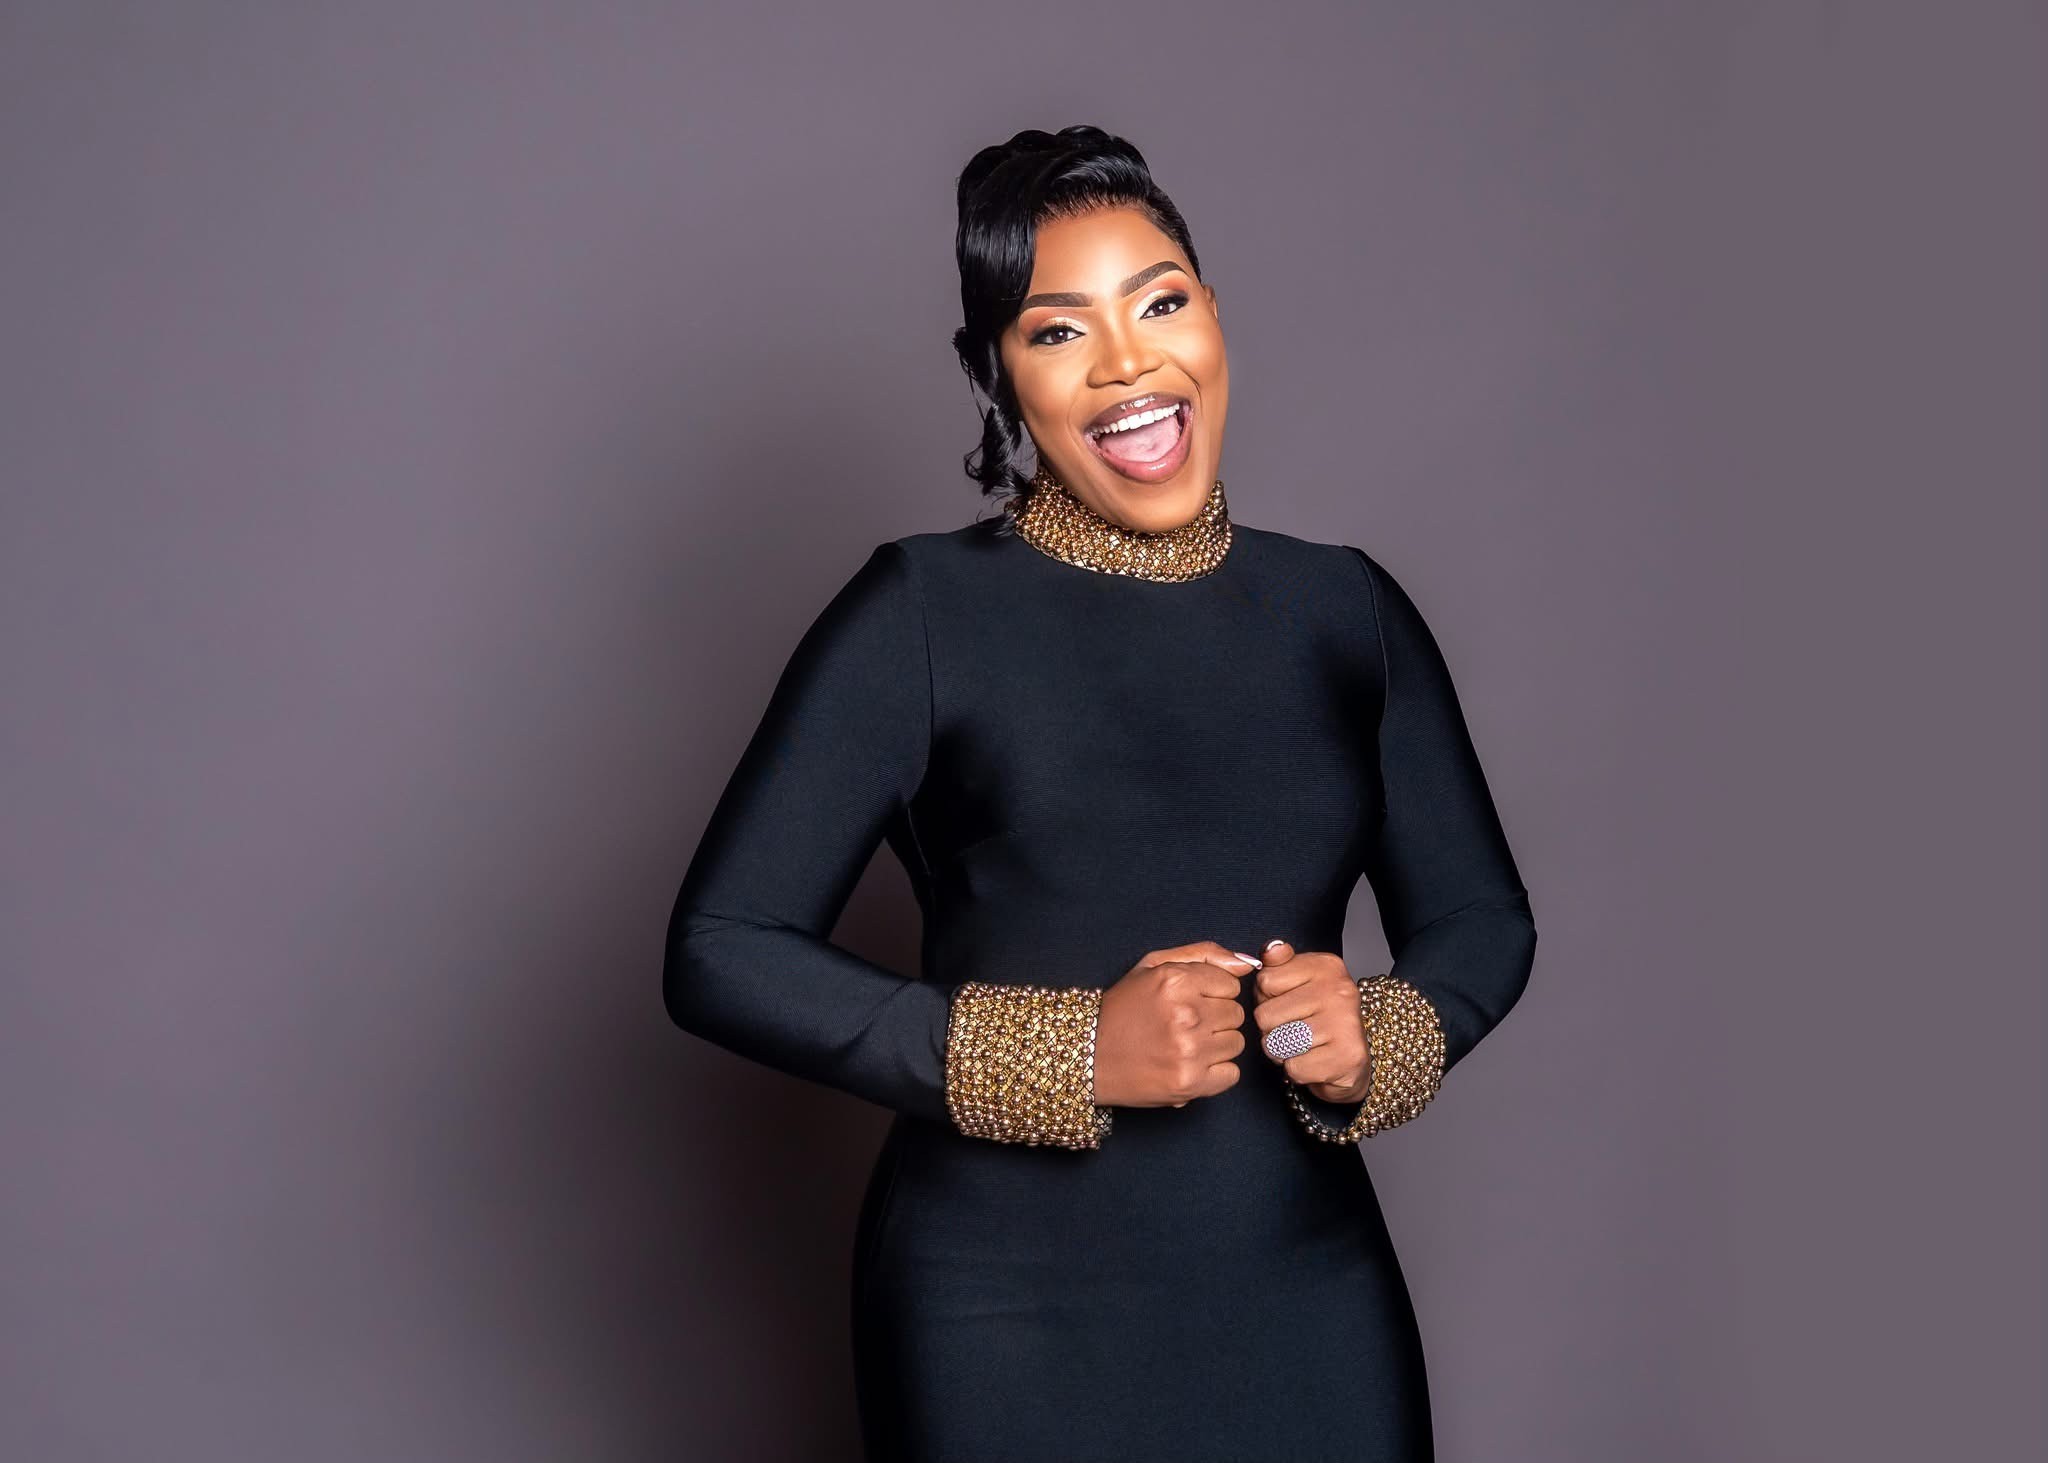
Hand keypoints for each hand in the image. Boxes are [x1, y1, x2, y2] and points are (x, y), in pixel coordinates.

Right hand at [1093, 940, 1261, 1108]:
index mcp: (1176, 980)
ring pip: (1236, 1043)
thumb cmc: (1123, 1008)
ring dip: (1215, 1045)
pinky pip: (1232, 1073)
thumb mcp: (1154, 966)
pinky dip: (1215, 1072)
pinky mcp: (1189, 1082)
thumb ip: (1204, 955)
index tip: (1189, 1001)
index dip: (1211, 992)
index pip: (1231, 984)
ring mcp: (1189, 1051)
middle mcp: (1185, 1014)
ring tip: (1184, 1044)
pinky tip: (1190, 1065)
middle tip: (1184, 1024)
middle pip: (1236, 1014)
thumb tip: (1248, 964)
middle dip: (1215, 1018)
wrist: (1088, 1055)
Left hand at [1249, 939, 1371, 1103]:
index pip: (1265, 980)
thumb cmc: (1316, 1019)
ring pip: (1276, 1043)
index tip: (1287, 1003)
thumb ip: (1278, 964)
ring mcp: (1345, 1023)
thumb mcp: (1297, 983)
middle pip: (1265, 1015)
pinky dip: (1298, 1071)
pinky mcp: (1347, 1057)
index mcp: (1326, 966)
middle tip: (1295, 1030)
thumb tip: (1271, 950)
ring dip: (1282, 1052)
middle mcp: (1339, 990)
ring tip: (1302, 1046)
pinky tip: (1314, 1062)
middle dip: (1271, 1029)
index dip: (1266, 998)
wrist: (1350, 1061)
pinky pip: (1294, 1068)